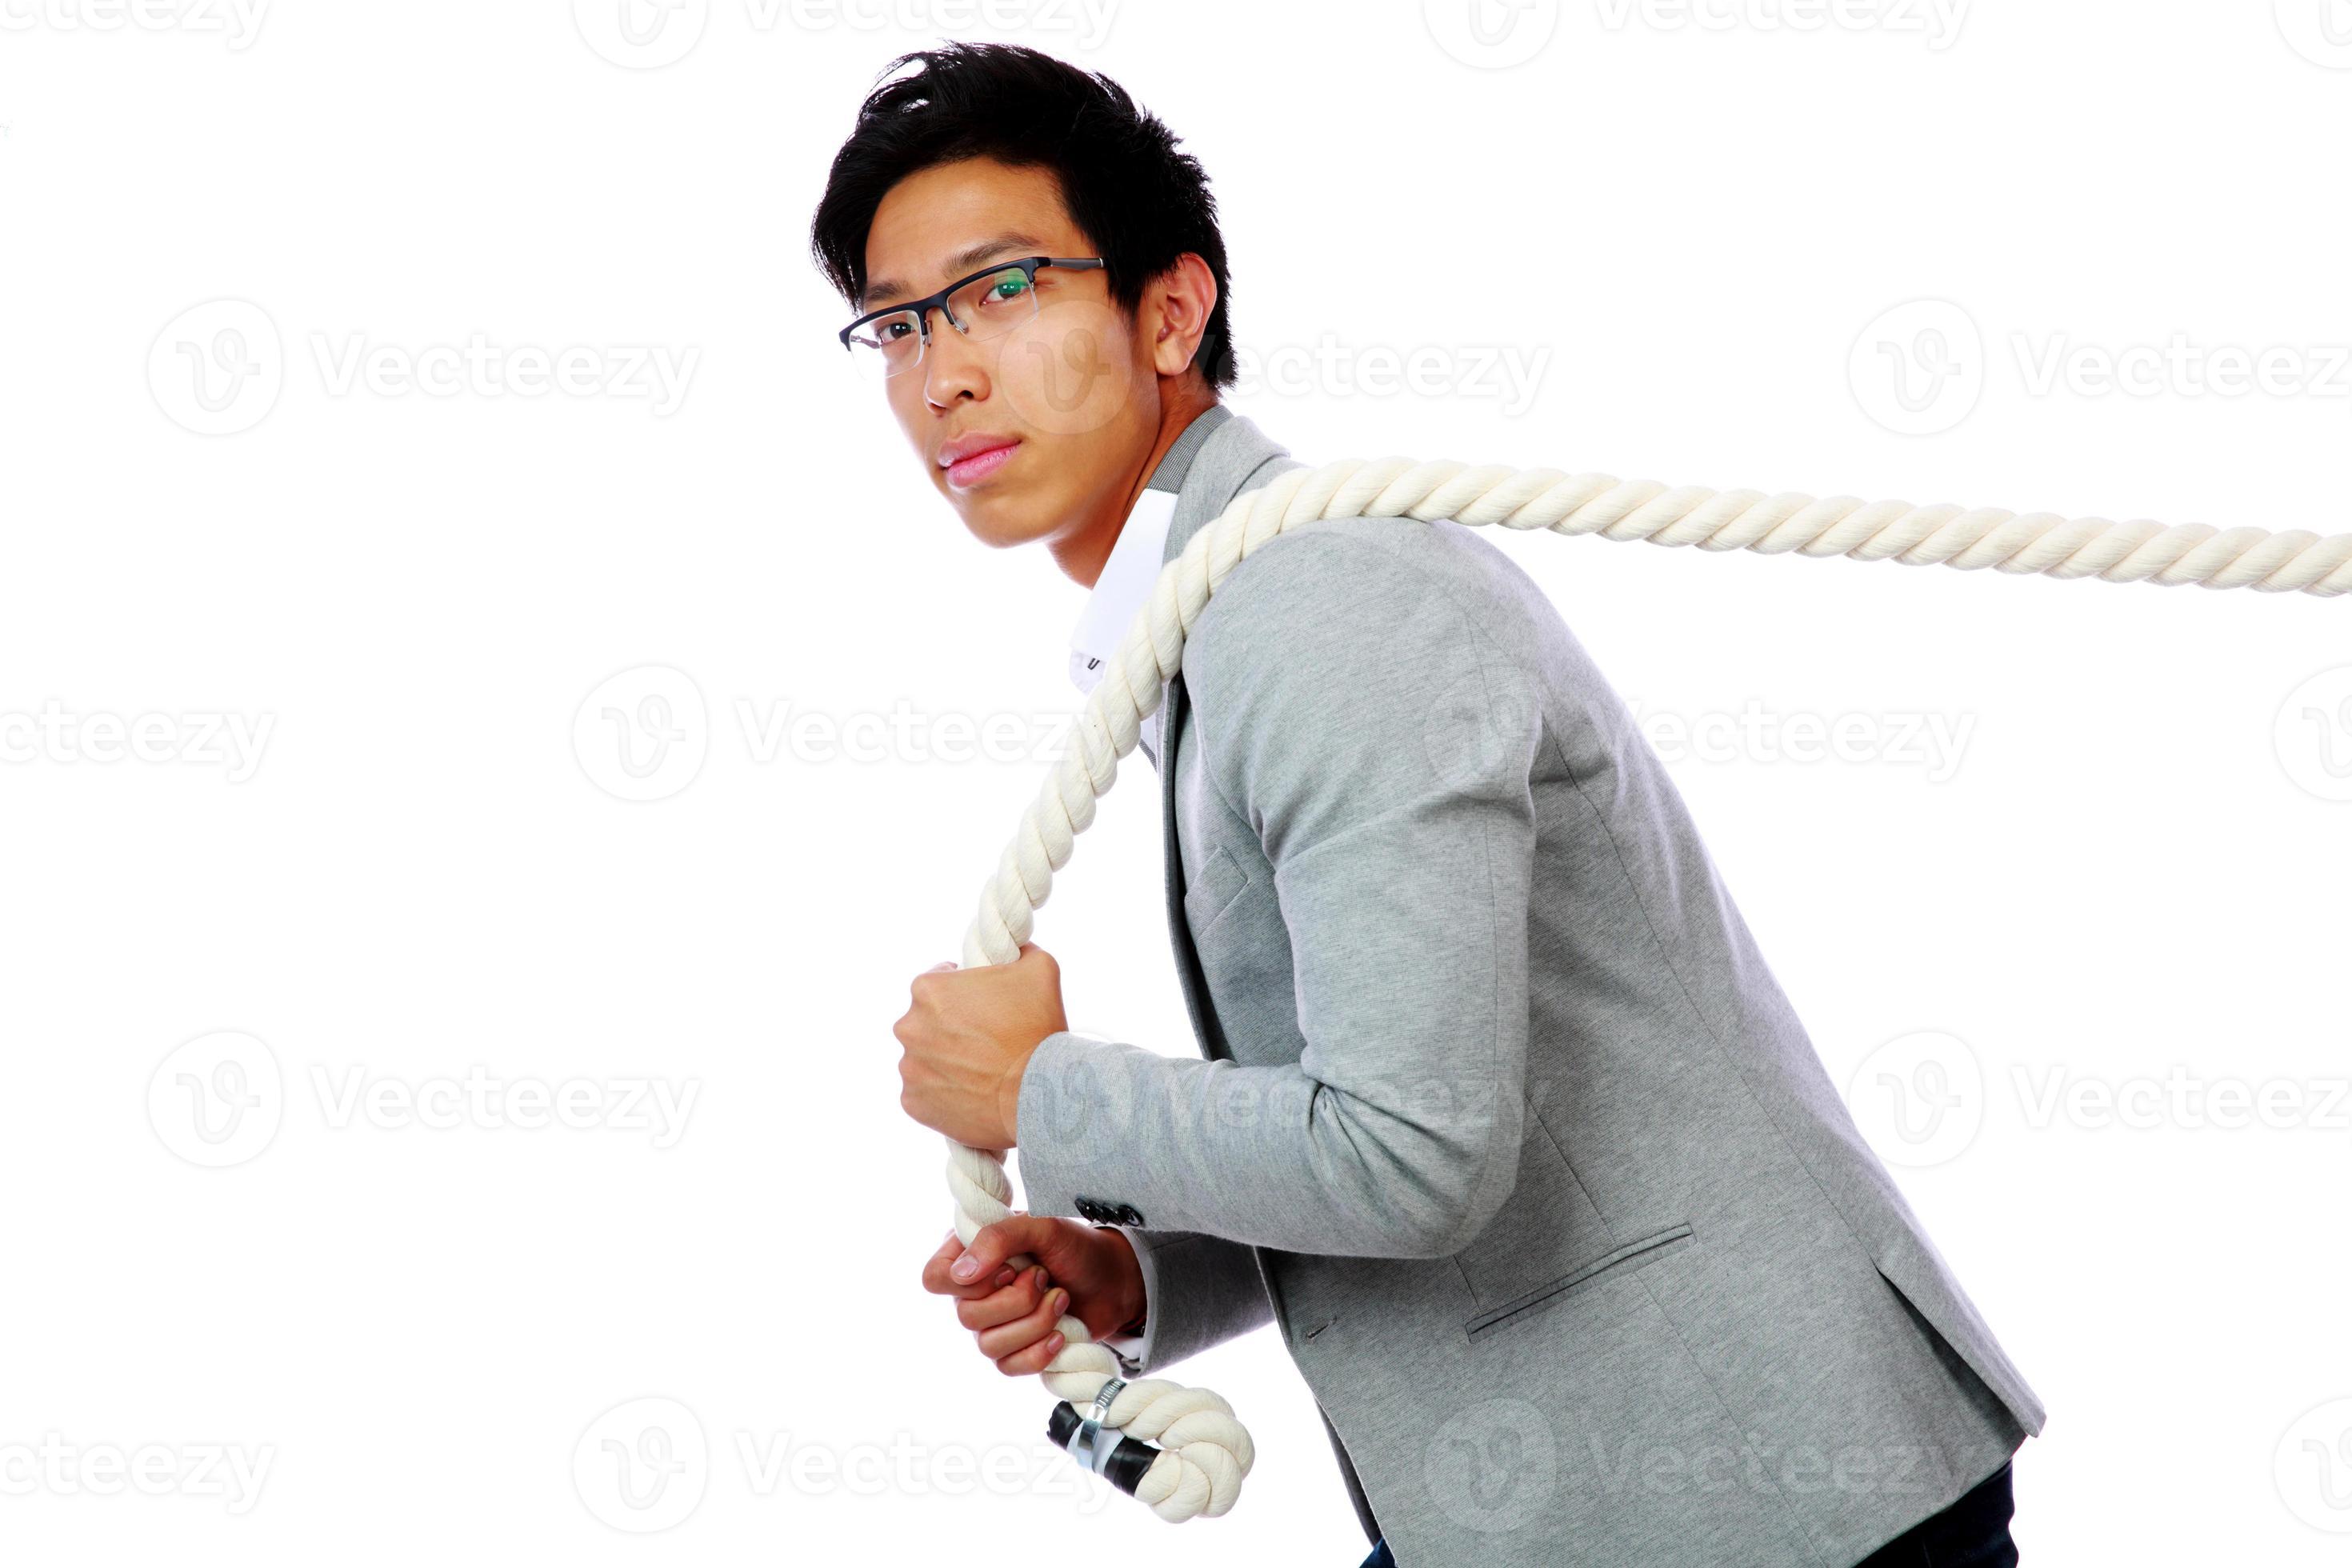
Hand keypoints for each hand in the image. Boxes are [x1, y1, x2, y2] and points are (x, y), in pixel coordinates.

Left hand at [894, 942, 1068, 1151]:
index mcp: (927, 989)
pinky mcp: (912, 1103)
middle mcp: (908, 1026)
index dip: (965, 989)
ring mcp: (908, 1068)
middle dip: (952, 1025)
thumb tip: (1017, 947)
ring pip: (925, 1056)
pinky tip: (972, 1091)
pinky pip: (924, 1091)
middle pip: (928, 1019)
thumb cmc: (1037, 1029)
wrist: (1038, 1096)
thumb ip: (1020, 950)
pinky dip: (943, 1091)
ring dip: (946, 1059)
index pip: (940, 979)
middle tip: (987, 1039)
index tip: (985, 1004)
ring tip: (982, 1069)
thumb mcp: (1040, 968)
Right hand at [919, 1215, 1146, 1377]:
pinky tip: (1061, 1332)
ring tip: (1060, 1299)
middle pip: (966, 1316)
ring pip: (988, 1345)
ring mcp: (993, 1325)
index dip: (970, 1281)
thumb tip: (962, 1272)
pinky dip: (1039, 1352)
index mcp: (971, 1255)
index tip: (1009, 1268)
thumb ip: (1000, 1237)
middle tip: (1046, 1277)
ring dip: (1035, 1322)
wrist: (1113, 1282)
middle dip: (1018, 1300)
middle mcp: (975, 1292)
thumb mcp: (1042, 1227)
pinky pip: (1008, 1367)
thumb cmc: (1075, 1247)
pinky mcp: (1014, 1352)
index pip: (935, 1278)